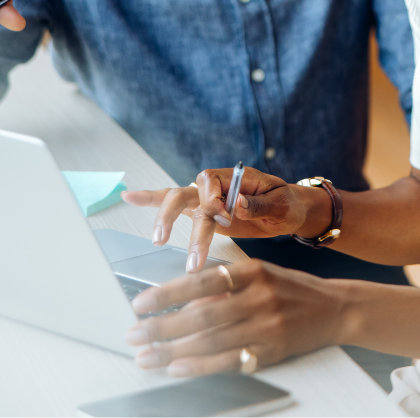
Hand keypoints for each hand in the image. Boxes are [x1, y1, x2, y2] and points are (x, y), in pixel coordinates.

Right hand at [121, 167, 321, 271]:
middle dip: (173, 216)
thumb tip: (238, 204)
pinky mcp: (203, 213)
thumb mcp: (282, 204)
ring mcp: (207, 198)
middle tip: (166, 241)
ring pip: (177, 203)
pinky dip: (150, 199)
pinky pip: (175, 205)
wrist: (290, 211)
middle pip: (186, 193)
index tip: (223, 219)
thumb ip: (260, 203)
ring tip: (158, 243)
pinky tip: (128, 196)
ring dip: (165, 222)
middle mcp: (215, 185)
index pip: (209, 183)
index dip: (210, 201)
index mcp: (234, 176)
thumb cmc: (287, 204)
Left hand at [125, 259, 348, 376]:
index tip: (140, 303)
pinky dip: (200, 367)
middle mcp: (259, 297)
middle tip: (133, 333)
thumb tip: (179, 300)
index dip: (168, 293)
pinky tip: (178, 369)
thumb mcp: (259, 273)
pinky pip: (229, 362)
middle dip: (161, 326)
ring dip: (172, 351)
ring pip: (211, 341)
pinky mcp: (271, 353)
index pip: (202, 281)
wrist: (334, 309)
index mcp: (252, 271)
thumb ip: (224, 284)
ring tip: (146, 356)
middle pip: (202, 315)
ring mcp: (266, 327)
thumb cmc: (289, 288)